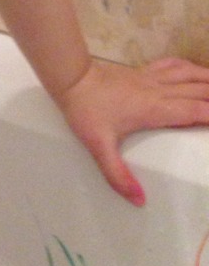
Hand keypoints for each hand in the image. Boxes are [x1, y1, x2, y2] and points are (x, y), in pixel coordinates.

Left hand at [56, 57, 208, 205]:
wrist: (70, 78)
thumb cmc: (86, 111)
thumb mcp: (98, 146)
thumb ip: (117, 175)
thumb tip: (139, 200)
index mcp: (154, 109)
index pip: (194, 111)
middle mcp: (158, 91)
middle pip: (197, 91)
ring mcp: (150, 78)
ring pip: (187, 74)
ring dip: (207, 77)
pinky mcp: (141, 71)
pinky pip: (170, 65)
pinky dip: (187, 66)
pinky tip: (193, 67)